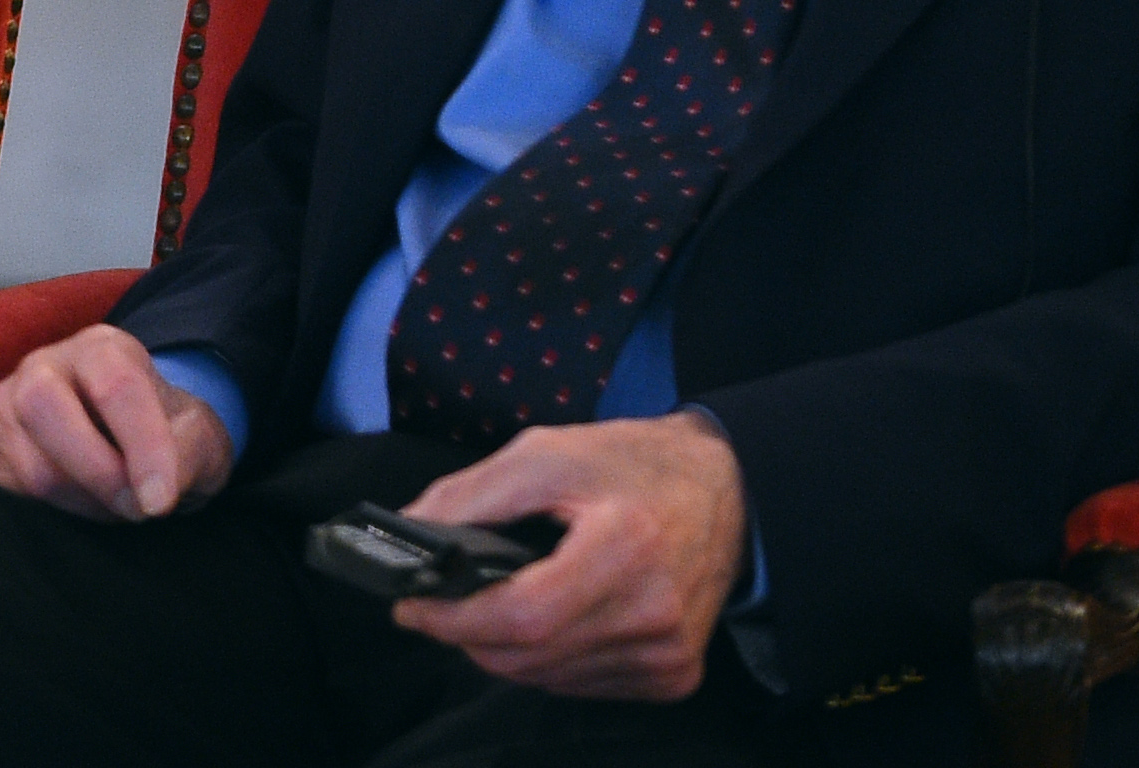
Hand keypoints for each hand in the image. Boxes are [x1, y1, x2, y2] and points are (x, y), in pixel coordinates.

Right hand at [0, 322, 234, 521]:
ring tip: (112, 503)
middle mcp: (43, 364)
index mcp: (102, 348)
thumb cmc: (166, 436)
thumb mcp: (199, 437)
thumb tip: (153, 495)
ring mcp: (3, 402)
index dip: (142, 448)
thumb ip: (189, 454)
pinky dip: (45, 511)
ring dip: (80, 503)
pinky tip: (75, 501)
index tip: (161, 501)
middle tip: (136, 507)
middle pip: (44, 407)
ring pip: (28, 464)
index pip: (115, 386)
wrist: (130, 445)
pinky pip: (1, 490)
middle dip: (97, 472)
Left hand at [392, 413, 752, 699]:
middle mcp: (654, 615)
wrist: (728, 489)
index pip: (522, 616)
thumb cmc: (634, 466)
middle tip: (439, 604)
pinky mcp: (674, 676)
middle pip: (530, 658)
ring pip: (550, 680)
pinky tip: (546, 622)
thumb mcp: (548, 453)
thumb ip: (472, 494)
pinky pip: (584, 686)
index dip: (455, 618)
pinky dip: (549, 662)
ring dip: (507, 651)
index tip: (410, 604)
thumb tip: (411, 529)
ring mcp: (668, 654)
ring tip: (493, 605)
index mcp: (625, 550)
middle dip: (468, 635)